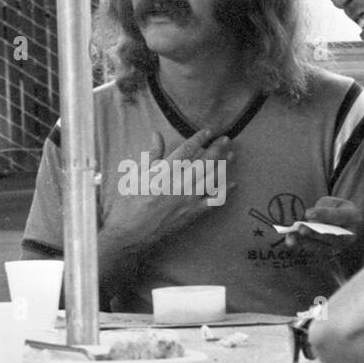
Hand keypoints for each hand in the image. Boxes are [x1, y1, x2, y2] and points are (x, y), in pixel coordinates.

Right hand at [102, 129, 232, 248]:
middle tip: (226, 139)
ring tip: (231, 156)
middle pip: (204, 162)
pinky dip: (224, 192)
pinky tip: (233, 184)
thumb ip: (152, 154)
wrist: (131, 232)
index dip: (198, 138)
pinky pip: (213, 202)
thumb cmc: (130, 202)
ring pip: (211, 179)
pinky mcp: (192, 213)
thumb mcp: (138, 174)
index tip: (208, 131)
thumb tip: (157, 134)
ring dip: (223, 166)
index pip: (186, 150)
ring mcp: (188, 199)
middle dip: (217, 149)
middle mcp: (180, 184)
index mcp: (165, 172)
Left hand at [283, 197, 363, 260]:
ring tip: (291, 237)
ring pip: (321, 246)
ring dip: (304, 242)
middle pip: (331, 236)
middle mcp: (349, 236)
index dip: (322, 215)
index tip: (308, 213)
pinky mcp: (330, 254)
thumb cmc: (342, 212)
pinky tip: (290, 241)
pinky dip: (302, 245)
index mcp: (353, 217)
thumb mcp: (337, 204)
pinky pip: (314, 251)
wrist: (356, 231)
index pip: (338, 216)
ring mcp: (340, 248)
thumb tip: (306, 217)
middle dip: (314, 232)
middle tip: (300, 228)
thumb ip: (324, 209)